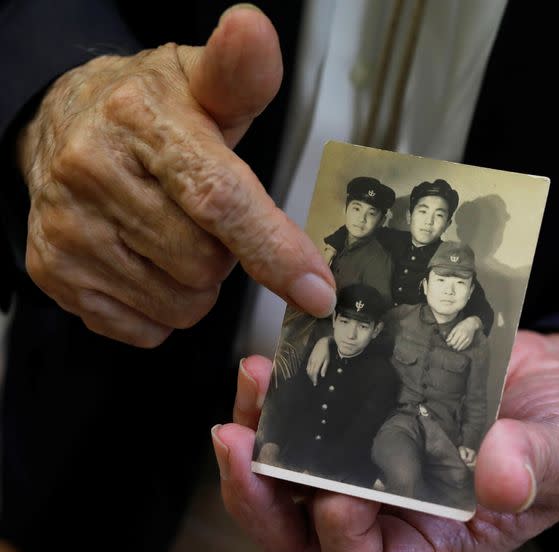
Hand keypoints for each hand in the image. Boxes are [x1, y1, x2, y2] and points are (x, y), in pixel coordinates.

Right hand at [17, 5, 334, 347]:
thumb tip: (254, 29)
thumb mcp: (202, 81)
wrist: (64, 128)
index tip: (318, 289)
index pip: (218, 198)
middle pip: (205, 264)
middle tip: (207, 219)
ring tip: (176, 236)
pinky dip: (161, 307)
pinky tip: (147, 262)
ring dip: (196, 285)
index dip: (273, 249)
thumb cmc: (150, 110)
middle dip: (226, 255)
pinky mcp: (54, 273)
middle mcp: (92, 173)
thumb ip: (242, 71)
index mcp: (141, 121)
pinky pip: (144, 327)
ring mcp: (68, 229)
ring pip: (180, 304)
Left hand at [212, 331, 558, 551]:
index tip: (333, 501)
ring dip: (261, 429)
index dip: (343, 547)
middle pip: (303, 525)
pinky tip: (283, 353)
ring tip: (253, 380)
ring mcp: (375, 450)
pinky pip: (317, 407)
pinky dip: (293, 385)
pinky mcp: (371, 403)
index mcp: (437, 536)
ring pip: (293, 463)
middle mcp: (392, 502)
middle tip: (236, 447)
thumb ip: (540, 467)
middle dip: (261, 493)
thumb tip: (502, 477)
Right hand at [305, 336, 330, 385]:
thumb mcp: (327, 360)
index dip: (314, 379)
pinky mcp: (309, 358)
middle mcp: (312, 361)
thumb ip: (324, 368)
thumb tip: (322, 376)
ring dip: (309, 375)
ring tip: (313, 379)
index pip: (314, 373)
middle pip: (310, 373)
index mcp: (317, 362)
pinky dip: (308, 371)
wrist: (321, 343)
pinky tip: (311, 373)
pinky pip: (307, 366)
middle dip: (312, 378)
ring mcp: (310, 360)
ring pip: (308, 370)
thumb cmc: (326, 352)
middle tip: (314, 383)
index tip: (315, 383)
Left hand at [446, 316, 481, 350]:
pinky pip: (464, 348)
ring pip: (460, 348)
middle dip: (452, 346)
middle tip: (451, 343)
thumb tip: (447, 341)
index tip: (448, 343)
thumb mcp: (455, 328)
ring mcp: (467, 340)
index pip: (453, 342)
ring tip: (455, 344)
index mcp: (459, 333)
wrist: (471, 324)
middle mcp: (464, 337)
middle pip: (456, 346)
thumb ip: (450, 335)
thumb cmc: (462, 325)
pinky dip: (460, 347)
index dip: (449, 344)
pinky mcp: (470, 341)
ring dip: (456, 347)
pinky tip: (459, 344)